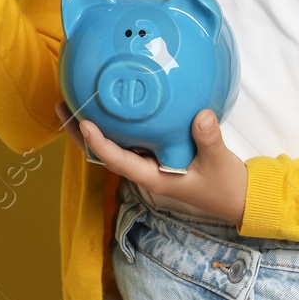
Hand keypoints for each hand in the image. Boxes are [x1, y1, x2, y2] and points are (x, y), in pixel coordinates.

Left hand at [57, 102, 248, 224]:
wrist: (237, 197)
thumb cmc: (225, 185)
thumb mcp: (220, 162)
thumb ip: (209, 140)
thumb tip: (200, 116)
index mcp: (153, 178)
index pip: (119, 161)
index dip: (100, 144)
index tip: (86, 124)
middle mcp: (144, 170)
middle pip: (104, 152)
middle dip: (81, 133)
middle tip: (62, 107)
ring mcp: (148, 162)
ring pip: (113, 145)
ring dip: (92, 126)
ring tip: (73, 102)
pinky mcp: (155, 154)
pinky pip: (129, 138)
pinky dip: (115, 123)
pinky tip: (110, 103)